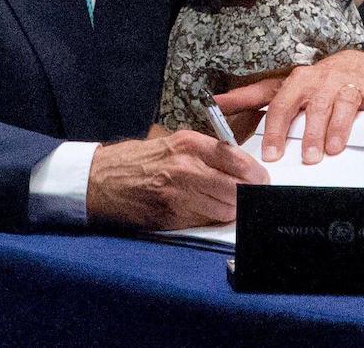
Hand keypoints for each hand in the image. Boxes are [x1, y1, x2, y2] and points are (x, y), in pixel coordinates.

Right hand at [85, 127, 266, 228]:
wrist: (102, 180)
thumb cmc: (139, 160)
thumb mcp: (174, 143)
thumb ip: (206, 153)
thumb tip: (241, 169)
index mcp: (189, 144)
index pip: (237, 160)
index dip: (255, 174)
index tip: (261, 180)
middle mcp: (186, 168)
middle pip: (235, 188)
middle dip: (247, 195)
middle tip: (251, 196)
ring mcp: (178, 195)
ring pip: (224, 209)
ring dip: (231, 210)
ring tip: (227, 205)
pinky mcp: (171, 217)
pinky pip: (204, 221)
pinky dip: (209, 218)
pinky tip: (204, 211)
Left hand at [217, 48, 363, 163]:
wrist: (359, 62)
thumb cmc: (318, 80)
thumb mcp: (284, 85)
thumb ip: (253, 96)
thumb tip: (217, 102)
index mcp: (300, 82)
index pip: (283, 105)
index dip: (277, 130)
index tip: (272, 155)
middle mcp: (324, 81)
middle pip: (315, 107)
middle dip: (311, 132)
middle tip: (308, 157)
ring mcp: (351, 83)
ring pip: (344, 103)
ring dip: (339, 126)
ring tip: (334, 148)